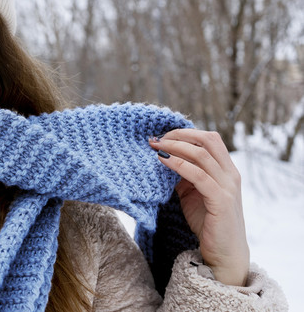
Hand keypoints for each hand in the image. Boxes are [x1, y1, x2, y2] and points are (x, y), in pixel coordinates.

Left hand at [149, 129, 249, 285]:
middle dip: (180, 135)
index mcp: (227, 170)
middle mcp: (231, 174)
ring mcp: (228, 187)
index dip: (185, 133)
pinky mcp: (221, 201)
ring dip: (175, 147)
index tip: (162, 135)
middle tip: (157, 139)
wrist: (224, 252)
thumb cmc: (208, 221)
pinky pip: (198, 175)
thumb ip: (183, 174)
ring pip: (201, 154)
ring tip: (155, 147)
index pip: (209, 139)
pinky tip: (162, 161)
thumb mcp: (193, 192)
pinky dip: (178, 164)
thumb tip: (161, 156)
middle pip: (207, 140)